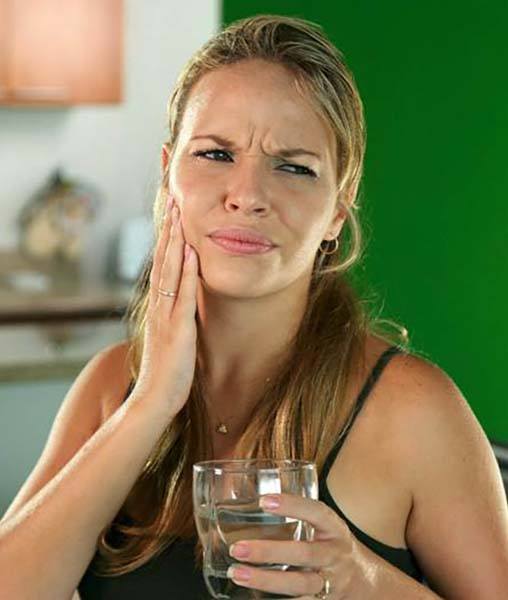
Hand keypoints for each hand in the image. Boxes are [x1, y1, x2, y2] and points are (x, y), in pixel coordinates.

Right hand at [132, 195, 198, 417]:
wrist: (154, 399)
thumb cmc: (166, 371)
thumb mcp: (171, 336)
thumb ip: (176, 315)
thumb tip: (185, 298)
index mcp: (160, 306)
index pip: (162, 264)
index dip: (167, 237)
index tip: (172, 213)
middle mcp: (159, 306)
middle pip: (162, 260)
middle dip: (169, 228)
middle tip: (172, 198)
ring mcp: (166, 316)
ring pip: (169, 271)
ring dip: (174, 241)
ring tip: (179, 214)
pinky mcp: (177, 330)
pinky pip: (182, 296)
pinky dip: (185, 272)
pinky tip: (190, 252)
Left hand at [226, 493, 367, 598]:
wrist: (365, 581)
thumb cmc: (333, 544)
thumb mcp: (325, 526)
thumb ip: (300, 515)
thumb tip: (257, 500)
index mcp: (334, 528)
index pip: (316, 512)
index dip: (292, 505)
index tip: (263, 501)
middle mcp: (334, 555)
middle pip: (304, 554)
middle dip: (269, 552)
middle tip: (238, 548)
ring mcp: (331, 582)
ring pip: (299, 584)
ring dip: (266, 580)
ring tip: (237, 574)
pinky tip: (254, 599)